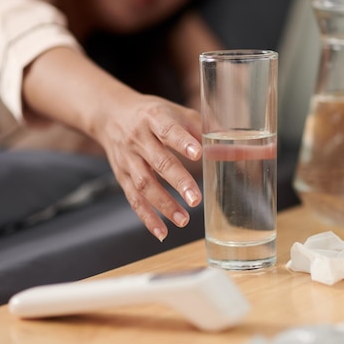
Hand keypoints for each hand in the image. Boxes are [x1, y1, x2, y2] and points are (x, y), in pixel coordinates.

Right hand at [22, 47, 202, 241]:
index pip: (169, 130)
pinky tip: (162, 232)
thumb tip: (233, 142)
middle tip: (196, 200)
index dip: (183, 142)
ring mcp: (128, 159)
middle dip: (178, 182)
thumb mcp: (174, 111)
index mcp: (155, 118)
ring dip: (164, 204)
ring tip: (184, 220)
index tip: (198, 153)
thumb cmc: (151, 114)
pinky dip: (146, 217)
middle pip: (159, 162)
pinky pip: (133, 199)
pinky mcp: (122, 176)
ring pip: (144, 184)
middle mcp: (139, 139)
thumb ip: (202, 127)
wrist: (110, 115)